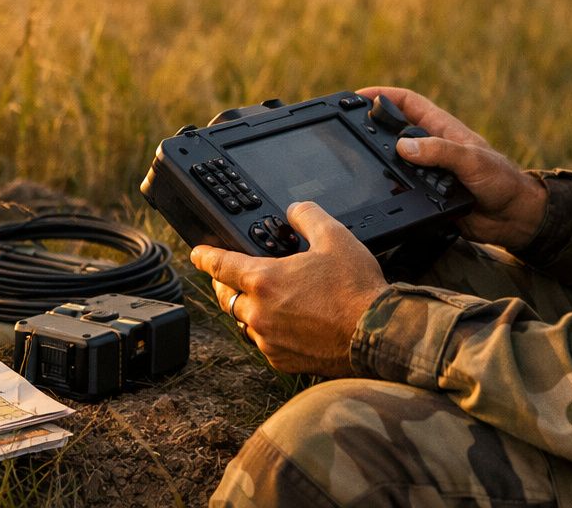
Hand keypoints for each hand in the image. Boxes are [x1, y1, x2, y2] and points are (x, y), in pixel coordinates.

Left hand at [189, 202, 387, 376]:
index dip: (204, 256)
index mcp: (265, 280)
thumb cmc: (356, 290)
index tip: (196, 253)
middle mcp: (259, 313)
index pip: (220, 265)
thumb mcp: (334, 237)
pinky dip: (267, 331)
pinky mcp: (282, 360)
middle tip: (229, 277)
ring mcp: (269, 340)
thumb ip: (308, 216)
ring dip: (247, 310)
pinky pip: (264, 343)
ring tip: (261, 300)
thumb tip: (294, 210)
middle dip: (224, 285)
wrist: (376, 334)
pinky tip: (284, 323)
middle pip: (226, 297)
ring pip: (244, 322)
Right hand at [358, 86, 547, 249]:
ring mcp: (428, 171)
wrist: (514, 218)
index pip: (407, 103)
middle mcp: (432, 147)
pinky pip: (402, 189)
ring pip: (395, 162)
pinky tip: (377, 193)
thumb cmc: (501, 181)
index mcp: (442, 128)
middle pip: (394, 131)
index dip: (383, 95)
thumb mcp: (471, 160)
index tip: (357, 95)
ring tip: (358, 165)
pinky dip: (389, 190)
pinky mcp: (427, 195)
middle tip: (348, 133)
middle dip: (372, 129)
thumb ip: (440, 152)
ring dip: (379, 163)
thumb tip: (404, 147)